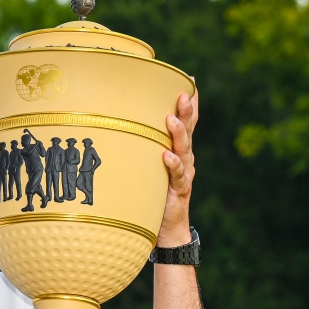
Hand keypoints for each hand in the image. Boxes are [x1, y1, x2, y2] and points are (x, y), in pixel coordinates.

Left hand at [158, 87, 198, 246]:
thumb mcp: (148, 165)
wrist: (167, 228)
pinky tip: (167, 155)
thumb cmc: (154, 192)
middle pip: (188, 130)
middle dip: (187, 111)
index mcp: (178, 149)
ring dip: (179, 133)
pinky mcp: (179, 190)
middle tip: (184, 93)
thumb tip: (119, 125)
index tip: (189, 80)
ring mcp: (184, 173)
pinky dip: (172, 165)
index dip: (190, 102)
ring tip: (172, 120)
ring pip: (184, 149)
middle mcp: (185, 157)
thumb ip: (142, 146)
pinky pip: (177, 175)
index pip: (187, 121)